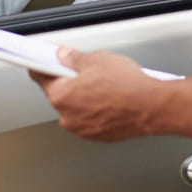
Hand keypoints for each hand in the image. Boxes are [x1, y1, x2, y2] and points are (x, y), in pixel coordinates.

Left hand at [31, 48, 162, 141]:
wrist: (151, 107)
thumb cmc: (126, 86)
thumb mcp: (96, 59)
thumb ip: (73, 58)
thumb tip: (64, 55)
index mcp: (61, 96)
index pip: (41, 78)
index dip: (42, 67)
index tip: (40, 63)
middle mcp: (68, 117)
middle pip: (60, 95)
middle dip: (69, 83)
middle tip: (86, 72)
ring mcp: (83, 129)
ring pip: (76, 109)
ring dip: (84, 98)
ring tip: (104, 86)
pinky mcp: (98, 136)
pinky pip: (91, 119)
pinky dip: (96, 110)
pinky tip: (111, 99)